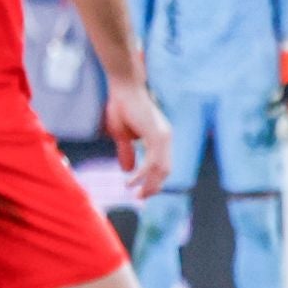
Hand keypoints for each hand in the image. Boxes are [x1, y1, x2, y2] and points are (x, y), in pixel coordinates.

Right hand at [104, 78, 171, 197]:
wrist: (123, 88)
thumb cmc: (122, 106)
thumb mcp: (122, 135)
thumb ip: (126, 153)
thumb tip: (127, 171)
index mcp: (160, 138)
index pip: (162, 165)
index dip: (153, 181)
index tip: (141, 193)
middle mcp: (165, 138)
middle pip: (164, 171)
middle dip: (153, 187)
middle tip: (140, 199)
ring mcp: (162, 136)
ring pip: (160, 169)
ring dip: (149, 184)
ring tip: (136, 195)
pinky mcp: (155, 135)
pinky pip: (151, 161)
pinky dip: (142, 174)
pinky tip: (130, 182)